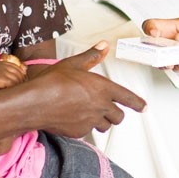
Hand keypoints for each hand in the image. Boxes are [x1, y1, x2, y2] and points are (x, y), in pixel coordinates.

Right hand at [0, 60, 26, 92]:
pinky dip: (14, 89)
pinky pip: (13, 84)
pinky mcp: (2, 79)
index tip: (22, 82)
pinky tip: (13, 94)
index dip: (21, 75)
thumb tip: (2, 81)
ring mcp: (3, 72)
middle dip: (22, 81)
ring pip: (17, 79)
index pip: (17, 68)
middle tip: (24, 90)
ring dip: (19, 86)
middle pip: (19, 73)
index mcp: (1, 63)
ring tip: (20, 94)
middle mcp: (4, 66)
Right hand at [27, 43, 145, 136]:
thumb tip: (103, 46)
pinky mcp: (79, 131)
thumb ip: (91, 56)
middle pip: (119, 116)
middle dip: (115, 114)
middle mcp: (100, 106)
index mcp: (103, 88)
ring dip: (102, 121)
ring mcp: (91, 120)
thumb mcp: (73, 63)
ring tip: (91, 114)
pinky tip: (74, 118)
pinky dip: (85, 126)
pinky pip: (88, 131)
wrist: (35, 103)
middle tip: (108, 110)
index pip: (128, 98)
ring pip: (105, 126)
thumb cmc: (52, 82)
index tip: (143, 107)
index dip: (138, 103)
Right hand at [141, 17, 178, 71]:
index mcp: (172, 26)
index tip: (154, 33)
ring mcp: (174, 53)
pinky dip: (174, 66)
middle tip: (154, 51)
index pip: (153, 25)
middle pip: (151, 44)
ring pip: (159, 58)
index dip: (149, 28)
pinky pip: (172, 67)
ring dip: (160, 60)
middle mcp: (170, 40)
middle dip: (148, 48)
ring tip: (167, 60)